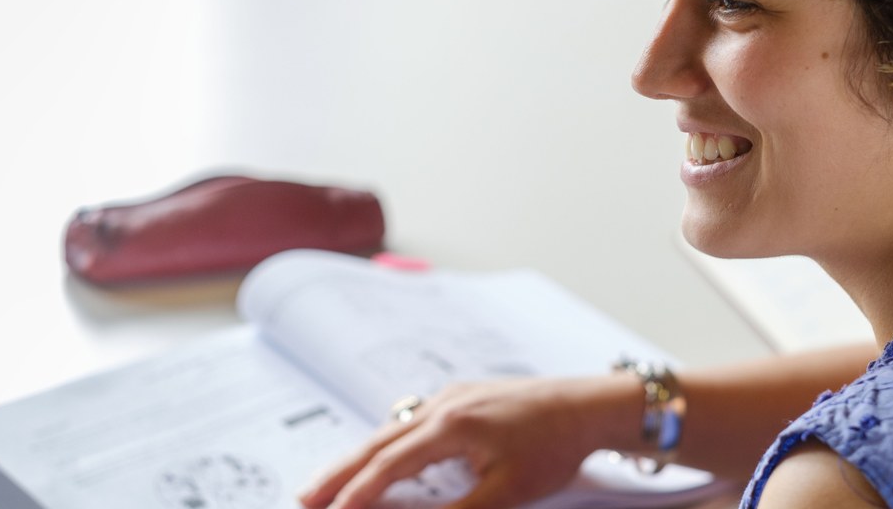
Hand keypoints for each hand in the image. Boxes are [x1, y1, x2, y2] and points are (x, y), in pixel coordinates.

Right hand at [300, 376, 632, 508]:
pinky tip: (379, 458)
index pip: (389, 464)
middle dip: (337, 472)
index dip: (356, 493)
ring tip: (328, 484)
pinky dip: (386, 444)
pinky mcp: (461, 398)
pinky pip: (410, 422)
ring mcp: (450, 397)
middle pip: (377, 442)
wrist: (589, 405)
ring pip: (391, 430)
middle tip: (304, 497)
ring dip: (358, 458)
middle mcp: (443, 403)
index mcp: (451, 424)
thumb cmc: (556, 444)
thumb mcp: (507, 491)